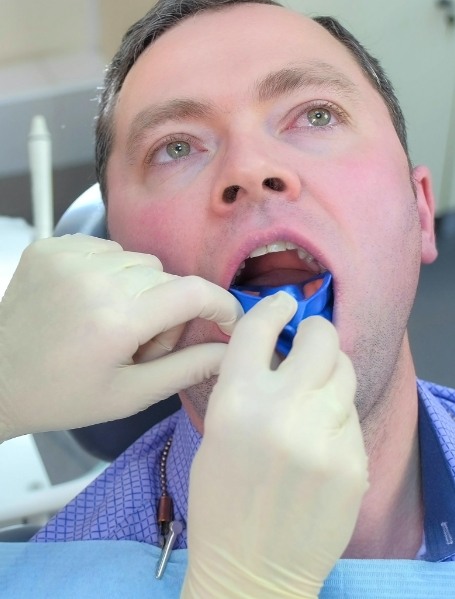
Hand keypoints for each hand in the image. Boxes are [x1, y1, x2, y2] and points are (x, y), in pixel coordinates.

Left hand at [0, 234, 241, 440]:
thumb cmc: (63, 395)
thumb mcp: (129, 395)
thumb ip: (186, 369)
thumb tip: (230, 350)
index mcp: (116, 320)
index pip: (193, 292)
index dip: (220, 305)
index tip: (226, 321)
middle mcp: (94, 278)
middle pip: (166, 278)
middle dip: (168, 310)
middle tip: (142, 343)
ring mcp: (68, 256)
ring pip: (140, 261)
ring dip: (141, 289)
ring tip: (114, 321)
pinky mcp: (51, 247)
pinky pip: (108, 249)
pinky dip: (112, 272)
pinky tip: (92, 300)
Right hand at [182, 293, 367, 598]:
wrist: (251, 570)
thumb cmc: (220, 502)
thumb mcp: (216, 433)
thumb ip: (245, 385)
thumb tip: (276, 348)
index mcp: (237, 401)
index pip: (260, 327)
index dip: (274, 306)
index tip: (283, 303)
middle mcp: (285, 410)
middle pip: (321, 338)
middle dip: (316, 332)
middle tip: (309, 341)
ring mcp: (326, 437)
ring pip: (345, 373)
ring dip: (330, 372)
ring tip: (315, 391)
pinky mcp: (354, 462)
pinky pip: (352, 416)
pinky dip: (337, 415)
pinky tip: (321, 438)